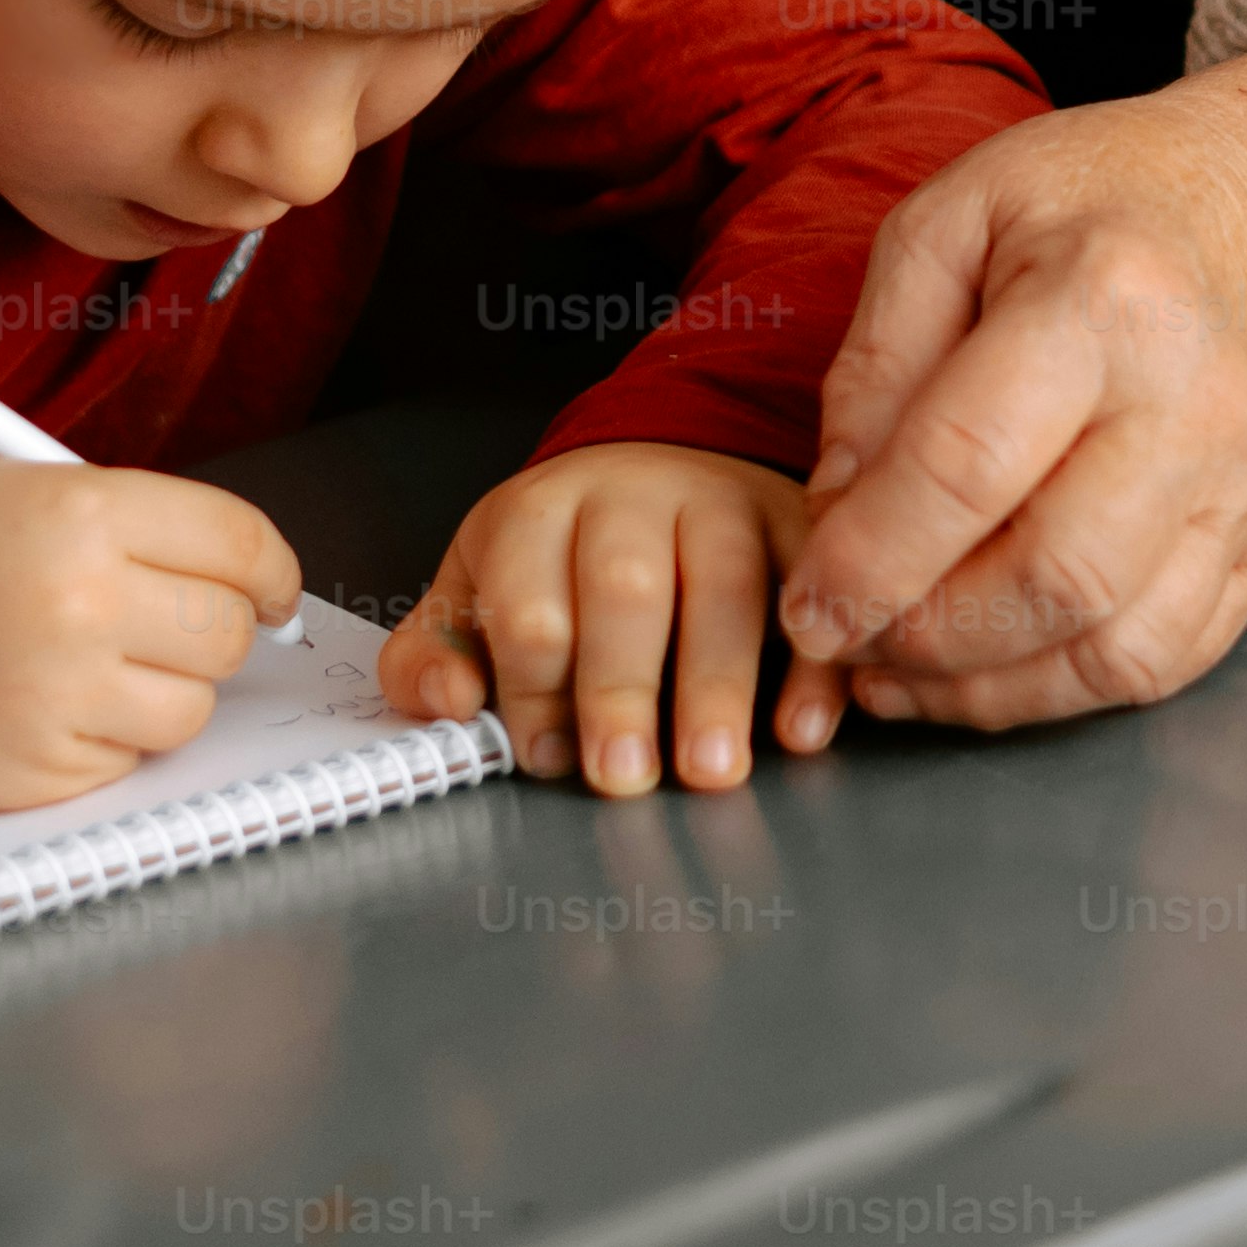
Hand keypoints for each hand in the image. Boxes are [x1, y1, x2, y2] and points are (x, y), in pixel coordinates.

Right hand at [0, 461, 299, 817]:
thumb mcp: (8, 492)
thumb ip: (121, 521)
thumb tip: (231, 566)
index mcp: (82, 513)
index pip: (240, 542)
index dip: (271, 569)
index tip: (273, 586)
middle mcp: (82, 602)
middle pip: (230, 632)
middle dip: (216, 630)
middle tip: (168, 626)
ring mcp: (61, 696)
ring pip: (190, 709)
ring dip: (160, 693)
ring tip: (82, 665)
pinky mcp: (37, 773)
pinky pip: (124, 763)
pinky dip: (99, 743)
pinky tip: (33, 707)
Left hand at [382, 441, 828, 794]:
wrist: (662, 469)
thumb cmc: (561, 562)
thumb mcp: (476, 594)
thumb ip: (433, 657)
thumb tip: (448, 703)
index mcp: (537, 513)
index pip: (529, 605)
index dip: (534, 691)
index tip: (549, 758)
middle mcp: (631, 494)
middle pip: (624, 587)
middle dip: (621, 689)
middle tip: (623, 777)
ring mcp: (721, 500)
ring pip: (726, 581)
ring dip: (719, 683)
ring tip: (710, 769)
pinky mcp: (794, 521)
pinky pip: (814, 583)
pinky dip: (814, 662)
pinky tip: (800, 729)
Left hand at [772, 90, 1246, 734]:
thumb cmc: (1093, 210)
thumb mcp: (952, 221)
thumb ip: (878, 360)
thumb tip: (835, 508)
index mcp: (1105, 295)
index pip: (969, 461)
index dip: (870, 557)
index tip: (806, 608)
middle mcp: (1196, 400)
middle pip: (1055, 575)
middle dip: (925, 637)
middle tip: (844, 639)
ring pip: (1116, 649)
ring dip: (985, 690)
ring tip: (898, 670)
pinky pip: (1163, 663)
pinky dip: (1058, 691)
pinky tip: (982, 666)